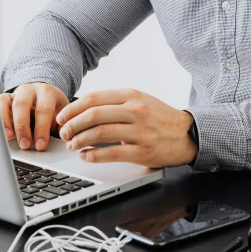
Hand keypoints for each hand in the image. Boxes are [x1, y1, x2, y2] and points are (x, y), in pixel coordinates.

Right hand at [0, 82, 68, 150]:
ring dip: (6, 122)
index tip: (41, 145)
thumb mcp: (62, 112)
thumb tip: (65, 138)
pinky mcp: (4, 98)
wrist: (44, 92)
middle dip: (23, 127)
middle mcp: (29, 90)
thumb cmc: (53, 105)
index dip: (42, 129)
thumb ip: (62, 124)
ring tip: (9, 138)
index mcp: (47, 92)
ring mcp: (15, 93)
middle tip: (25, 145)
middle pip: (22, 105)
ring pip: (6, 103)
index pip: (44, 109)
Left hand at [56, 88, 197, 166]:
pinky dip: (94, 155)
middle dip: (73, 125)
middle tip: (63, 133)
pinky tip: (86, 156)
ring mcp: (140, 131)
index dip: (73, 108)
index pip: (94, 98)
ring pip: (100, 133)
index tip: (62, 117)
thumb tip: (83, 108)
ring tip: (72, 145)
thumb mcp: (140, 100)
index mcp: (131, 95)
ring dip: (80, 140)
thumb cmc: (159, 117)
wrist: (188, 134)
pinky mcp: (143, 150)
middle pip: (94, 114)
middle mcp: (135, 110)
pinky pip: (113, 153)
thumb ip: (115, 101)